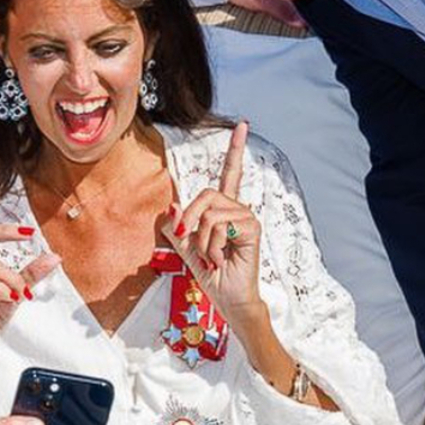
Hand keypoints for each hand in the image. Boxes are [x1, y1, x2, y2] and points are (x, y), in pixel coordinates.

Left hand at [163, 121, 262, 323]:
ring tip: (211, 257)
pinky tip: (221, 259)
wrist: (228, 298)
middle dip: (190, 218)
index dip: (236, 149)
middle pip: (206, 194)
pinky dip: (212, 246)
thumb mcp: (186, 249)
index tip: (243, 125)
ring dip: (201, 240)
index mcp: (224, 210)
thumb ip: (179, 227)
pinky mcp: (251, 228)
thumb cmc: (212, 275)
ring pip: (209, 212)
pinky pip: (219, 225)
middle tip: (191, 242)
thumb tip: (173, 206)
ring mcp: (246, 218)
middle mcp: (237, 209)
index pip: (230, 173)